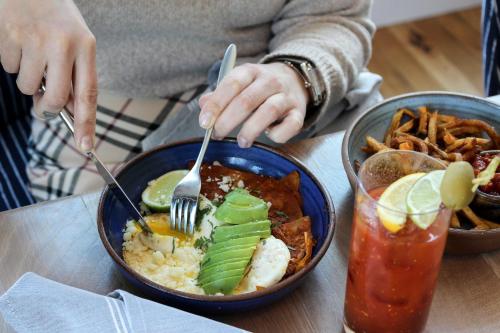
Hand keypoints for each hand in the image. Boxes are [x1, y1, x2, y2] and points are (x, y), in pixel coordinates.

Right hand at [0, 0, 96, 150]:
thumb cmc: (56, 18)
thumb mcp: (75, 41)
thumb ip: (73, 75)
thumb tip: (66, 111)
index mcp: (86, 46)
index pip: (88, 93)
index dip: (86, 123)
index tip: (86, 147)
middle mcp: (63, 44)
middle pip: (56, 98)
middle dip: (48, 109)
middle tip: (44, 107)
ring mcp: (35, 40)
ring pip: (28, 86)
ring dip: (28, 79)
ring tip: (33, 54)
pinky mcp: (10, 35)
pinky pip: (9, 67)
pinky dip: (12, 61)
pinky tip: (19, 42)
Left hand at [198, 62, 308, 146]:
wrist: (295, 79)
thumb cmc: (258, 87)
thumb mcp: (239, 84)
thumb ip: (219, 95)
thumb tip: (203, 105)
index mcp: (251, 72)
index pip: (231, 84)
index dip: (216, 105)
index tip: (204, 123)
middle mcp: (270, 81)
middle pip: (247, 100)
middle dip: (228, 121)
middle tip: (218, 135)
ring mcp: (286, 97)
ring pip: (269, 111)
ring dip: (251, 130)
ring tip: (242, 142)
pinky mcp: (299, 113)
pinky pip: (291, 125)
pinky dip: (278, 135)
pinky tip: (269, 136)